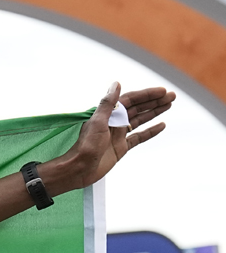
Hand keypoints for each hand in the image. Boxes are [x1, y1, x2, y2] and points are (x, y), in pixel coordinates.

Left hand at [54, 82, 174, 190]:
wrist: (79, 169)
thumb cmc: (86, 145)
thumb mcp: (98, 121)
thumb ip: (108, 103)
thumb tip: (116, 83)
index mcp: (107, 114)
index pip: (130, 100)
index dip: (146, 95)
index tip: (162, 91)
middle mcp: (113, 123)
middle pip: (138, 108)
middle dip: (154, 101)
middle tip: (172, 96)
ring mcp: (118, 135)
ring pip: (140, 120)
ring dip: (154, 112)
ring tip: (169, 105)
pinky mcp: (121, 148)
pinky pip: (139, 137)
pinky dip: (150, 131)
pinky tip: (162, 125)